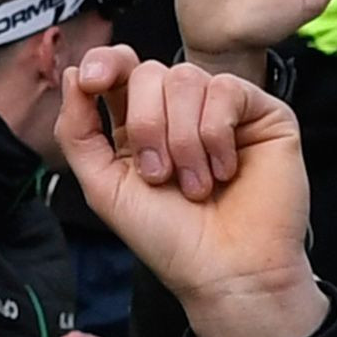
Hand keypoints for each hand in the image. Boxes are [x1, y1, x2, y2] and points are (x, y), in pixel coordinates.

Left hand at [55, 48, 324, 336]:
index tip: (93, 81)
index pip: (122, 69)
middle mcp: (181, 112)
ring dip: (183, 139)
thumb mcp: (105, 187)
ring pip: (186, 78)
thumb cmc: (171, 240)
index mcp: (141, 126)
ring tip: (197, 185)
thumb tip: (74, 73)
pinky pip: (226, 90)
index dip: (106, 64)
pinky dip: (216, 134)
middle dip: (146, 125)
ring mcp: (223, 110)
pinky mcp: (262, 113)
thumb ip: (78, 131)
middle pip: (149, 72)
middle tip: (161, 176)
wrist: (226, 272)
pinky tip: (225, 171)